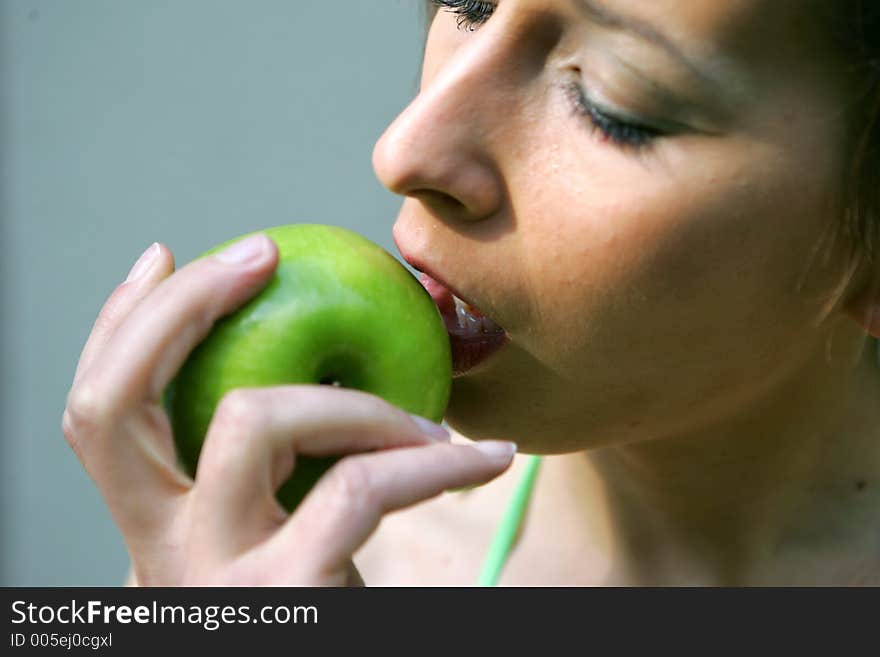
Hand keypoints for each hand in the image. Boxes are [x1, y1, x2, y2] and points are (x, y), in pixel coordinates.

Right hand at [62, 235, 515, 585]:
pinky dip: (434, 462)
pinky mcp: (290, 592)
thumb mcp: (271, 538)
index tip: (163, 255)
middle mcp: (163, 554)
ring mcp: (220, 573)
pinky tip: (484, 460)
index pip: (95, 417)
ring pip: (252, 417)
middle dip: (182, 306)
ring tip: (429, 424)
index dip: (117, 327)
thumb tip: (303, 361)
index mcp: (155, 530)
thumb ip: (260, 473)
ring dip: (358, 400)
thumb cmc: (321, 603)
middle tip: (260, 254)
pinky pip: (361, 484)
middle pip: (112, 404)